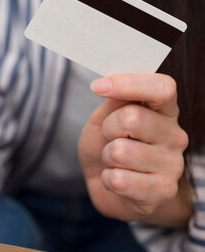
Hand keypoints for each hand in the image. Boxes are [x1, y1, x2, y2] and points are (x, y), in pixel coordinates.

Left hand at [78, 73, 188, 221]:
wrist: (107, 185)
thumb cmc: (107, 144)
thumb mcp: (104, 117)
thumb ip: (113, 100)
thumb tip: (109, 82)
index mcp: (164, 111)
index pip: (162, 88)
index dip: (129, 83)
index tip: (98, 86)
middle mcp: (175, 136)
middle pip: (132, 118)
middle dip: (108, 128)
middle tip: (110, 137)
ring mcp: (173, 165)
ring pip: (121, 151)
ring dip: (107, 156)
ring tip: (115, 161)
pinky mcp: (162, 192)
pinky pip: (119, 180)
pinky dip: (107, 179)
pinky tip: (117, 179)